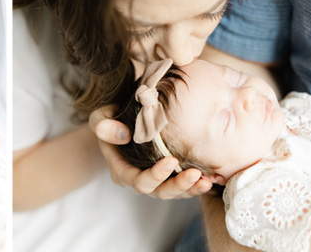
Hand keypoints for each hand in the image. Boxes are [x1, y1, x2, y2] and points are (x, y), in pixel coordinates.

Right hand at [88, 105, 211, 198]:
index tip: (171, 161)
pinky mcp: (168, 176)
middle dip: (178, 186)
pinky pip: (183, 186)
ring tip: (207, 180)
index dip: (155, 176)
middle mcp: (139, 180)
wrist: (119, 121)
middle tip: (195, 174)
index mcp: (122, 171)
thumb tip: (124, 135)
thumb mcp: (100, 118)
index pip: (139, 182)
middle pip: (160, 192)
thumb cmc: (109, 119)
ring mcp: (155, 180)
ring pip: (174, 193)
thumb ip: (105, 126)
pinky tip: (211, 178)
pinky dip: (196, 184)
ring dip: (191, 188)